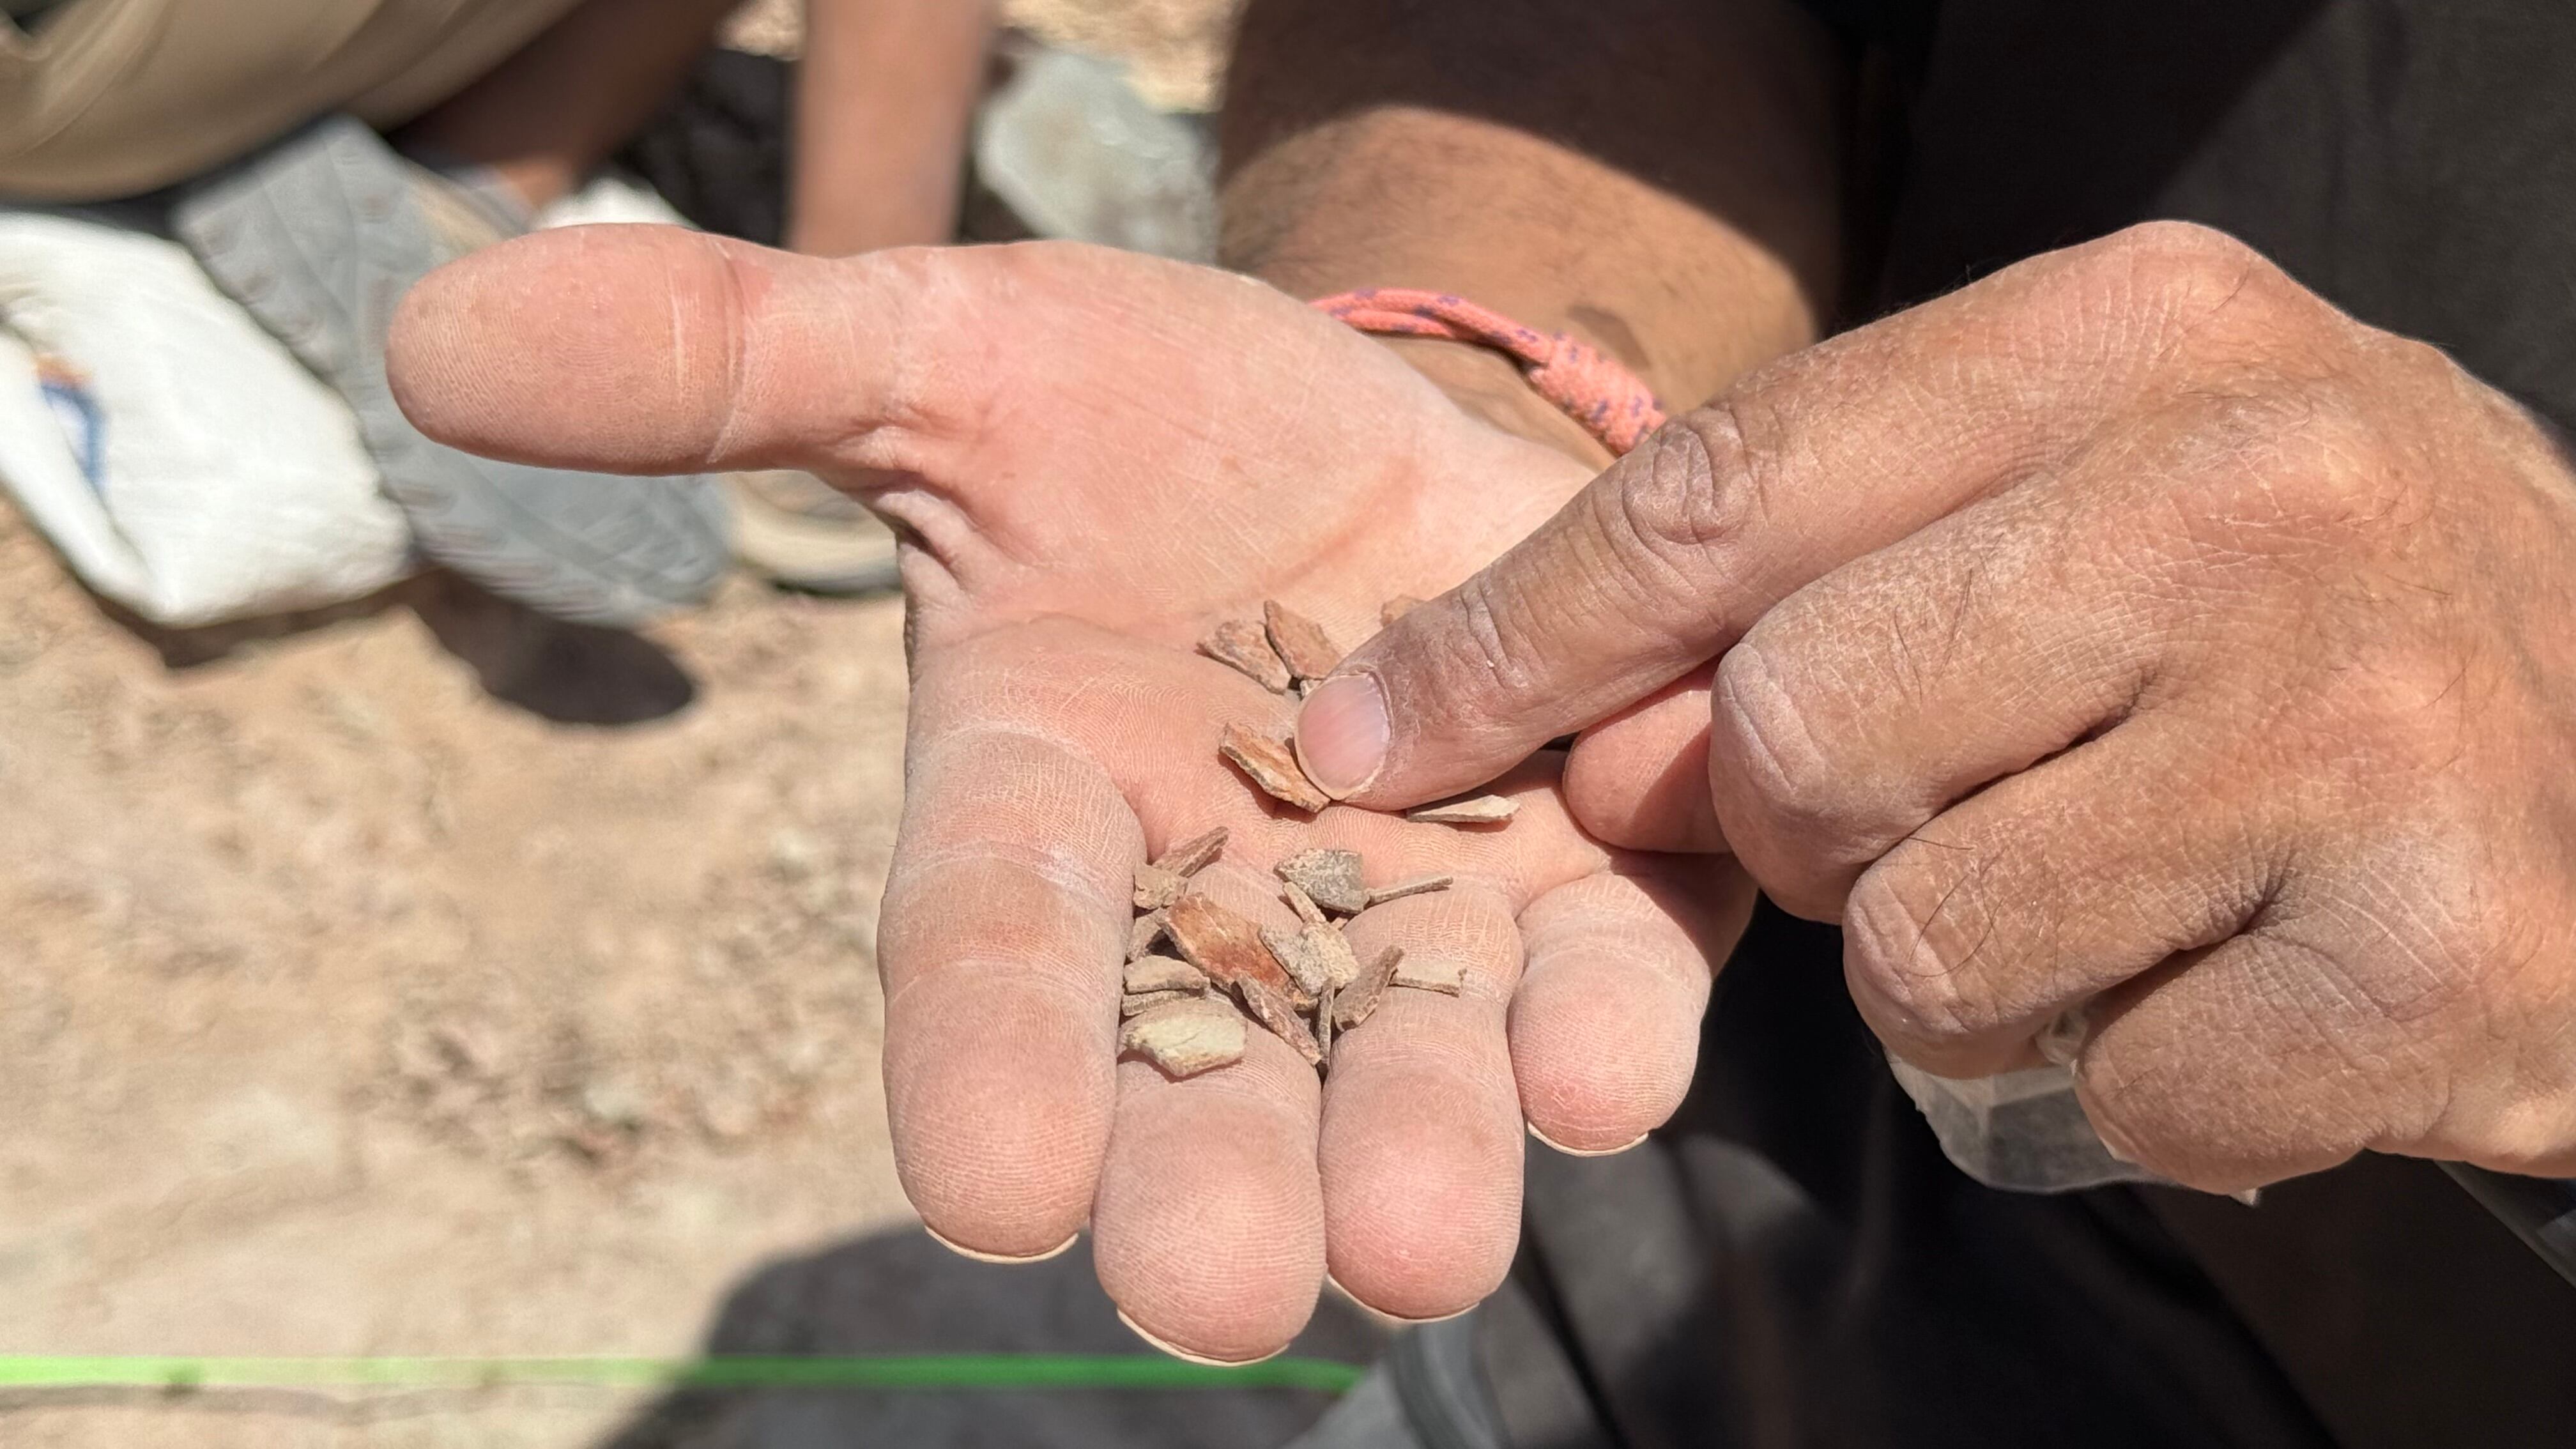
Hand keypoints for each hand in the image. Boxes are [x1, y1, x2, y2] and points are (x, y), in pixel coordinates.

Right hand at [387, 228, 1751, 1358]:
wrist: (1383, 436)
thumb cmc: (1147, 424)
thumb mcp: (951, 356)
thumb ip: (731, 362)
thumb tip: (437, 320)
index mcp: (1041, 827)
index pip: (987, 968)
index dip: (984, 1067)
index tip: (984, 1185)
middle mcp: (1221, 930)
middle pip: (1199, 1097)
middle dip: (1206, 1193)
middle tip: (1212, 1282)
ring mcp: (1416, 934)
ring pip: (1412, 1087)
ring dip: (1420, 1157)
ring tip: (1420, 1225)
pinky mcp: (1591, 899)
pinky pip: (1607, 991)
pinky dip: (1611, 1029)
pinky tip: (1610, 1053)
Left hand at [1299, 221, 2575, 1190]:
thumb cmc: (2287, 623)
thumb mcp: (2067, 504)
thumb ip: (1812, 577)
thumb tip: (1564, 745)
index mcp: (2138, 330)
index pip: (1722, 490)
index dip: (1514, 636)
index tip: (1364, 738)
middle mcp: (2255, 491)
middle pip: (1791, 731)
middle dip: (1807, 824)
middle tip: (1955, 801)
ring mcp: (2357, 725)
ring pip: (1917, 940)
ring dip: (1964, 964)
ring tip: (2116, 887)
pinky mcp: (2432, 957)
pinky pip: (2093, 1090)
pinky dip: (2120, 1076)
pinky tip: (2234, 979)